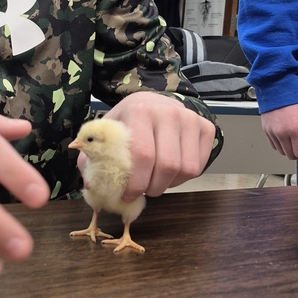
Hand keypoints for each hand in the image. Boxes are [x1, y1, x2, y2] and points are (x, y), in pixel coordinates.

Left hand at [97, 91, 216, 201]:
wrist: (152, 102)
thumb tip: (91, 186)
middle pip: (168, 165)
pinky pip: (199, 166)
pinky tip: (170, 171)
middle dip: (154, 187)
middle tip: (144, 191)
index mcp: (140, 110)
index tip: (127, 195)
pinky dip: (183, 177)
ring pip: (187, 169)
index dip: (136, 183)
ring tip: (156, 180)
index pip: (143, 155)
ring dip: (170, 184)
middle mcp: (169, 112)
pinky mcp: (205, 128)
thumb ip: (92, 157)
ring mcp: (190, 119)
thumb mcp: (104, 134)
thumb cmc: (127, 122)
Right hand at [260, 102, 297, 159]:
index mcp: (296, 130)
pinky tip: (287, 138)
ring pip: (282, 152)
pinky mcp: (266, 131)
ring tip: (296, 140)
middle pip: (292, 155)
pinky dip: (282, 146)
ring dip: (291, 150)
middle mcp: (282, 134)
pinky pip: (274, 146)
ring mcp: (273, 133)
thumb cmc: (296, 100)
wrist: (279, 90)